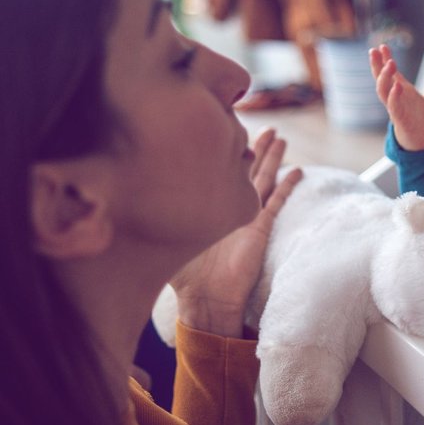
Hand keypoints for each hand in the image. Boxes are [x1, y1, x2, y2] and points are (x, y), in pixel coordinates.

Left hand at [170, 129, 302, 336]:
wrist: (206, 299)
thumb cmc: (181, 273)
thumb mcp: (163, 235)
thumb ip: (153, 214)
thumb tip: (126, 195)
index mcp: (207, 203)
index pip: (217, 168)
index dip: (221, 148)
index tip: (224, 125)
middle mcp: (227, 205)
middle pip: (245, 167)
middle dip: (254, 146)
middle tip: (265, 127)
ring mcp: (246, 215)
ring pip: (263, 178)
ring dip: (272, 157)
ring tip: (280, 138)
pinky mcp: (260, 228)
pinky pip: (276, 201)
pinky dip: (287, 186)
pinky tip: (297, 171)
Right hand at [369, 44, 423, 150]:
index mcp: (402, 93)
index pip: (390, 74)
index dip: (385, 60)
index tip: (382, 46)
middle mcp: (396, 99)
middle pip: (381, 79)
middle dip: (377, 65)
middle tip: (374, 50)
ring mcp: (396, 109)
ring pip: (383, 91)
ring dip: (384, 77)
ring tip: (390, 63)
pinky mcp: (400, 120)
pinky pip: (394, 107)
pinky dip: (394, 96)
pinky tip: (397, 85)